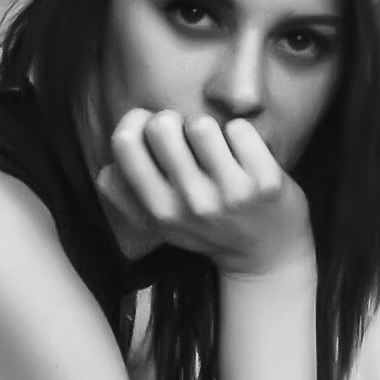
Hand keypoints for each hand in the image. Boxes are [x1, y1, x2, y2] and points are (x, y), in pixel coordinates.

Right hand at [96, 107, 312, 281]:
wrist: (267, 257)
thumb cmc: (208, 226)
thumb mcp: (161, 220)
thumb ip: (129, 191)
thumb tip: (113, 153)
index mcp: (159, 211)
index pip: (124, 142)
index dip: (136, 122)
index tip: (150, 128)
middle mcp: (192, 205)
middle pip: (161, 126)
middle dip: (174, 122)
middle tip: (188, 140)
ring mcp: (230, 195)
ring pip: (201, 125)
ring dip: (209, 129)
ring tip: (217, 150)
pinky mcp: (265, 184)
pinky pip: (240, 129)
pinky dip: (241, 134)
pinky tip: (244, 155)